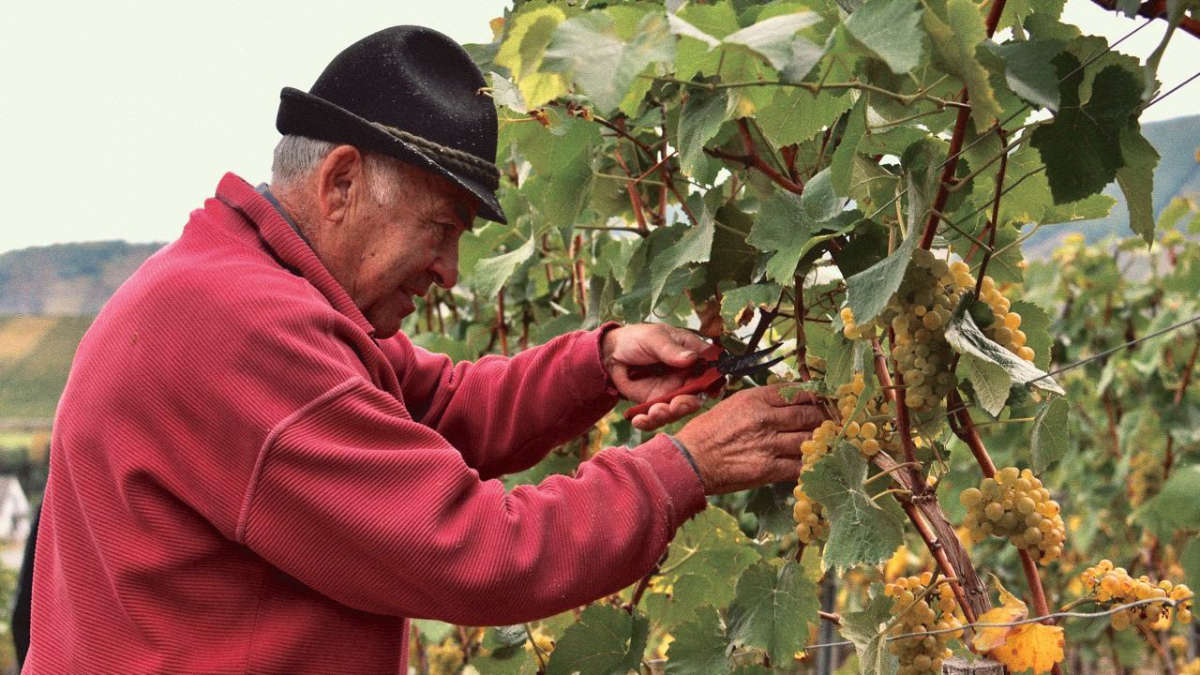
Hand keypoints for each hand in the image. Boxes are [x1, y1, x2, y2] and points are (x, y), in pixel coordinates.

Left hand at [601, 324, 714, 430]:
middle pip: (696, 397)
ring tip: (654, 411)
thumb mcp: (654, 338)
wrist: (612, 353)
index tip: (711, 391)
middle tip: (675, 405)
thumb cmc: (638, 339)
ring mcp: (671, 392)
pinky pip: (657, 418)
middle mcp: (686, 378)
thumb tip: (691, 358)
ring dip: (668, 415)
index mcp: (692, 357)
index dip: (715, 383)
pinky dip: (649, 422)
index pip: (712, 371)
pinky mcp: (655, 403)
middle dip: (687, 405)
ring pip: (677, 411)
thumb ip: (671, 350)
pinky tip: (639, 420)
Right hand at [675, 384, 825, 494]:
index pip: (797, 392)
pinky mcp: (768, 468)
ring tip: (829, 442)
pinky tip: (816, 463)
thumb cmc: (706, 433)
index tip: (824, 400)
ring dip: (823, 442)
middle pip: (810, 414)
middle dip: (825, 418)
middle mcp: (765, 418)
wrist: (689, 461)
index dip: (816, 396)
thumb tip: (785, 402)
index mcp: (755, 399)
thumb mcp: (732, 405)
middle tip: (834, 422)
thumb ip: (759, 403)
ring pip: (810, 439)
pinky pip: (800, 466)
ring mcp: (769, 444)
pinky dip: (812, 464)